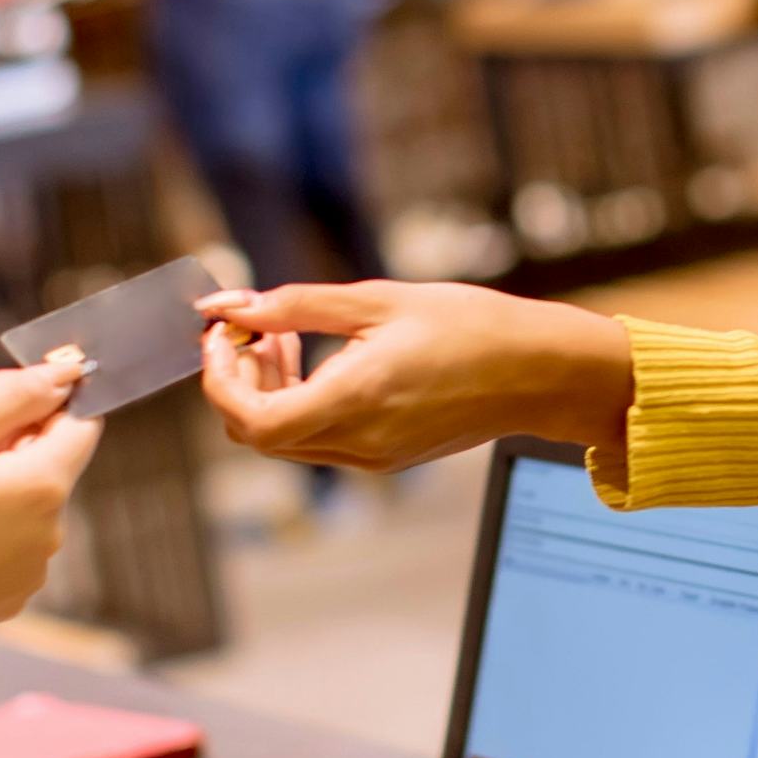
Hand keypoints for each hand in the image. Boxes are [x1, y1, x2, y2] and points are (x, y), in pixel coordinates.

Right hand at [0, 364, 99, 680]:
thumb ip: (10, 398)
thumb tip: (64, 374)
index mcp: (44, 487)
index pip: (80, 420)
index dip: (35, 394)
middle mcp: (52, 531)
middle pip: (40, 455)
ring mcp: (32, 568)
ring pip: (18, 496)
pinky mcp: (8, 593)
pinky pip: (5, 537)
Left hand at [193, 282, 633, 473]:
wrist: (539, 371)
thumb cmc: (470, 325)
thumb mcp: (377, 299)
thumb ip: (296, 306)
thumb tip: (230, 305)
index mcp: (354, 400)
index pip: (249, 418)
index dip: (217, 378)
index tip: (220, 332)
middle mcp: (358, 441)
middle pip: (257, 435)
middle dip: (236, 381)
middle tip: (249, 328)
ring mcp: (372, 457)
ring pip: (285, 441)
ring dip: (267, 393)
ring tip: (285, 337)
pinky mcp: (386, 457)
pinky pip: (320, 440)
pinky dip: (301, 404)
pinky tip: (321, 361)